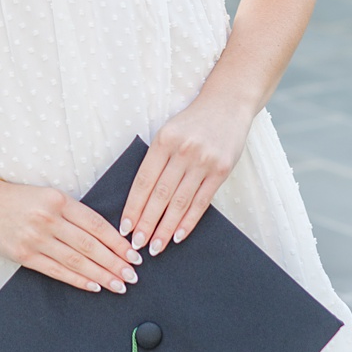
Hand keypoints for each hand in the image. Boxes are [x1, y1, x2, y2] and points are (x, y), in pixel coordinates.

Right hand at [0, 178, 138, 293]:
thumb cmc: (15, 199)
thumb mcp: (47, 196)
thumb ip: (72, 213)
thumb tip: (103, 238)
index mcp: (58, 200)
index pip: (96, 224)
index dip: (117, 242)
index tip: (133, 254)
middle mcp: (49, 219)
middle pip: (90, 245)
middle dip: (115, 262)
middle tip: (133, 275)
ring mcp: (36, 238)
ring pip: (77, 261)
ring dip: (102, 274)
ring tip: (120, 285)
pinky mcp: (24, 254)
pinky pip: (57, 271)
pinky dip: (78, 280)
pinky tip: (94, 286)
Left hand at [121, 98, 254, 254]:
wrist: (227, 104)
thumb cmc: (192, 122)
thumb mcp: (168, 132)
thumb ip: (157, 159)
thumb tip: (140, 196)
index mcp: (163, 141)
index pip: (143, 180)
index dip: (133, 206)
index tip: (124, 227)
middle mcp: (182, 151)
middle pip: (160, 194)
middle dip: (146, 222)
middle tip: (136, 245)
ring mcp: (203, 162)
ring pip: (180, 201)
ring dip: (166, 227)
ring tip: (155, 246)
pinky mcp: (222, 171)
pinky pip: (202, 201)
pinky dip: (189, 221)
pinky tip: (178, 235)